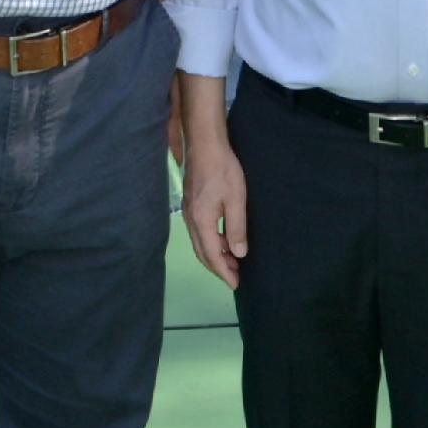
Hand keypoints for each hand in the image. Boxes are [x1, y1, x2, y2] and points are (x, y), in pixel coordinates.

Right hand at [180, 127, 248, 289]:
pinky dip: (211, 241)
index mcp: (201, 222)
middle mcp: (191, 220)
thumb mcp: (236, 199)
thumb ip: (236, 228)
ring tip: (232, 260)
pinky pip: (199, 232)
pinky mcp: (190, 204)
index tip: (235, 284)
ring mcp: (188, 212)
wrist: (204, 144)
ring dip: (215, 255)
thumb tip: (238, 253)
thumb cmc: (223, 170)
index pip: (212, 255)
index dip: (223, 272)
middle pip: (202, 252)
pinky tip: (223, 239)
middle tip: (235, 277)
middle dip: (218, 267)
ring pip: (200, 242)